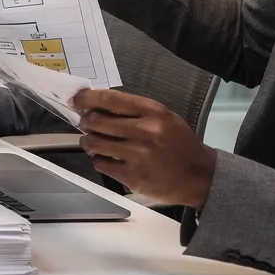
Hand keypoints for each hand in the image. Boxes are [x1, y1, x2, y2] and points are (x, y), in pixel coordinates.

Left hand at [72, 88, 216, 207]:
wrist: (199, 176)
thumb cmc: (179, 144)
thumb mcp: (163, 118)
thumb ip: (133, 110)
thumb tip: (96, 105)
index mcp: (154, 112)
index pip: (110, 99)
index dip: (86, 98)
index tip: (76, 100)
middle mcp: (146, 131)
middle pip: (96, 121)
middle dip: (85, 121)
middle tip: (86, 124)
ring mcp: (138, 155)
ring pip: (94, 143)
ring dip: (89, 141)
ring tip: (95, 142)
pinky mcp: (132, 176)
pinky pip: (100, 163)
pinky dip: (100, 160)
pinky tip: (109, 158)